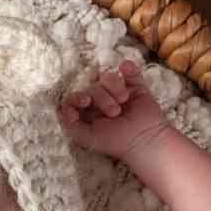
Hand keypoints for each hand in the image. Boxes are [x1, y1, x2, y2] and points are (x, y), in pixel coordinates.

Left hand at [59, 60, 173, 160]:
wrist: (145, 139)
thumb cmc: (116, 142)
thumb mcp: (87, 138)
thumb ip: (70, 124)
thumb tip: (65, 105)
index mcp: (90, 113)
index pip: (77, 96)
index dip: (78, 96)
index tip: (85, 101)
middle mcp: (102, 101)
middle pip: (93, 87)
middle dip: (102, 98)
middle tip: (114, 113)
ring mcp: (119, 93)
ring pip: (108, 78)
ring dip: (115, 88)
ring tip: (123, 101)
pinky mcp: (136, 87)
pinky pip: (130, 71)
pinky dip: (128, 68)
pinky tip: (126, 69)